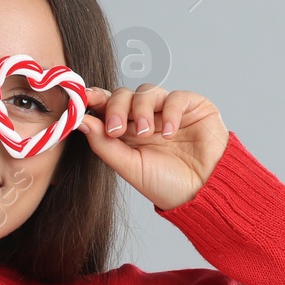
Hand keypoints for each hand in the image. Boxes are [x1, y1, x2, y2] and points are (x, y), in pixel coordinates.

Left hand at [75, 83, 229, 210]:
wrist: (203, 193)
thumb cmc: (166, 184)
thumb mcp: (129, 166)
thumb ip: (104, 144)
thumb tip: (81, 121)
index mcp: (127, 130)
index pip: (107, 105)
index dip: (94, 98)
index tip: (83, 98)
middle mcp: (146, 117)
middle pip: (123, 95)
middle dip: (116, 107)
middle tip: (116, 128)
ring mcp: (168, 110)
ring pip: (147, 91)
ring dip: (141, 110)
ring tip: (145, 133)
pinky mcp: (192, 106)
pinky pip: (176, 97)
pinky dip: (169, 112)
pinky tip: (169, 132)